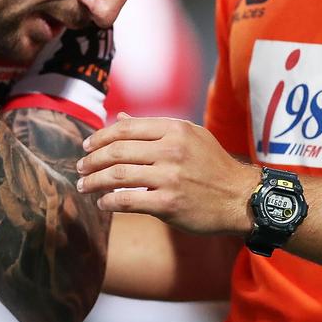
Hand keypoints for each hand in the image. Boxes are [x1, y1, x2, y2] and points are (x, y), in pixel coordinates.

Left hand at [77, 114, 258, 236]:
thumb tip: (119, 117)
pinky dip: (110, 202)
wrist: (241, 198)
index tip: (87, 146)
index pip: (125, 128)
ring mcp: (170, 177)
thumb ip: (154, 127)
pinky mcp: (169, 204)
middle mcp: (171, 150)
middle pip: (117, 151)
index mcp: (174, 129)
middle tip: (80, 167)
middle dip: (92, 159)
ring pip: (118, 175)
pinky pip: (128, 201)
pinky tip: (103, 203)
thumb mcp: (190, 136)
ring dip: (94, 180)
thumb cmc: (213, 166)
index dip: (101, 136)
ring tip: (84, 185)